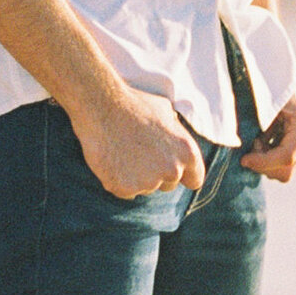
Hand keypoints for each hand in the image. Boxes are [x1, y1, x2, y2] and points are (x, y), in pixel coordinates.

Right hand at [75, 73, 210, 199]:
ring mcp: (148, 182)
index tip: (171, 170)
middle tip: (138, 152)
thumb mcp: (165, 112)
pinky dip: (118, 179)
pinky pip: (124, 191)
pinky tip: (111, 158)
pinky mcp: (124, 188)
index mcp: (187, 152)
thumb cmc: (133, 103)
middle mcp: (171, 170)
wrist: (100, 105)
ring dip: (136, 176)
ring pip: (145, 187)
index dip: (183, 175)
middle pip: (168, 185)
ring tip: (122, 150)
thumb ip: (175, 134)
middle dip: (156, 173)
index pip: (194, 179)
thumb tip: (176, 141)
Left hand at [241, 94, 295, 182]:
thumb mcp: (261, 106)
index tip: (244, 159)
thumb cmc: (266, 86)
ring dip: (265, 162)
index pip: (286, 157)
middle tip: (250, 147)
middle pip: (286, 170)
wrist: (276, 75)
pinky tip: (262, 142)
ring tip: (256, 140)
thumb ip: (256, 129)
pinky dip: (267, 159)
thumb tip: (244, 158)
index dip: (263, 162)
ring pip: (285, 172)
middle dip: (263, 164)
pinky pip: (282, 165)